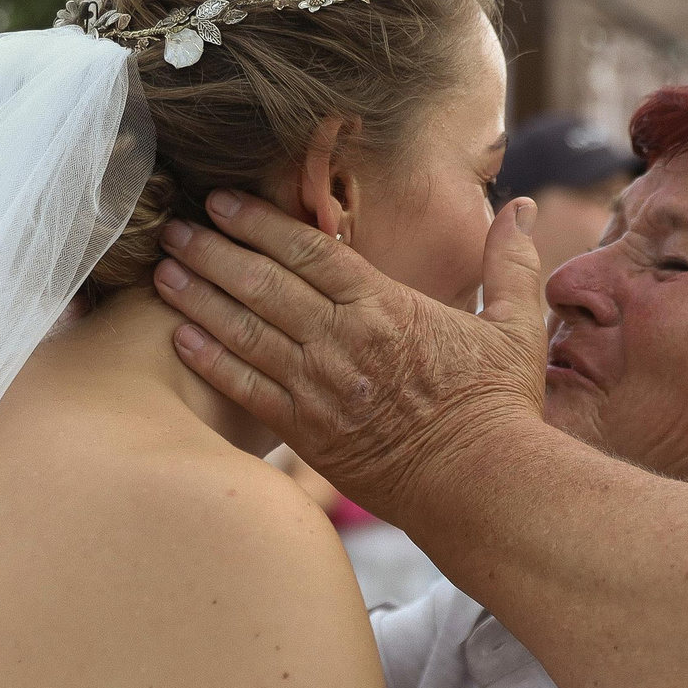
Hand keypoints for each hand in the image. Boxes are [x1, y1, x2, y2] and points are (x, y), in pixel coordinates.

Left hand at [154, 191, 547, 518]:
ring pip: (245, 331)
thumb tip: (525, 207)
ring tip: (163, 272)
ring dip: (199, 298)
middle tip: (173, 227)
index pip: (309, 251)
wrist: (482, 487)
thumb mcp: (515, 327)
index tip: (221, 201)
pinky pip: (246, 389)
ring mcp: (319, 387)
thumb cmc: (499, 408)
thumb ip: (509, 262)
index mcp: (386, 307)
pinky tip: (179, 339)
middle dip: (212, 251)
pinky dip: (210, 361)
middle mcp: (343, 340)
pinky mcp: (307, 432)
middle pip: (263, 283)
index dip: (259, 222)